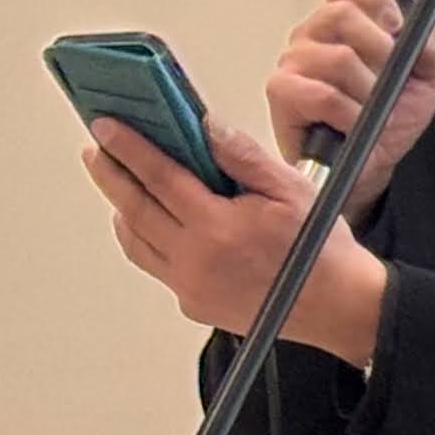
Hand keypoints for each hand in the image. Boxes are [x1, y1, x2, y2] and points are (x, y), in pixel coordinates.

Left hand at [84, 115, 388, 369]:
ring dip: (120, 208)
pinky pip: (154, 265)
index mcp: (218, 228)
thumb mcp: (291, 189)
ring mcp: (190, 286)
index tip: (107, 127)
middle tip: (96, 150)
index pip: (159, 177)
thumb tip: (204, 126)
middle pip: (135, 209)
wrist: (339, 307)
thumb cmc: (321, 249)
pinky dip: (141, 239)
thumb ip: (242, 156)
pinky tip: (146, 222)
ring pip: (136, 241)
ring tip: (117, 182)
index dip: (129, 148)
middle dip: (111, 174)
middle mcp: (196, 261)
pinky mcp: (194, 304)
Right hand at [267, 0, 434, 216]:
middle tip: (389, 79)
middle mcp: (313, 34)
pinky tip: (353, 125)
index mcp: (344, 23)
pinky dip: (349, 114)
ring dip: (367, 92)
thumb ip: (429, 47)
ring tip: (370, 111)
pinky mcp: (281, 92)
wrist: (372, 164)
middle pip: (342, 14)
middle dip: (379, 49)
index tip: (396, 27)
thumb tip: (422, 32)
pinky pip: (322, 94)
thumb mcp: (424, 80)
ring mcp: (293, 61)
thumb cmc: (390, 117)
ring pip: (338, 58)